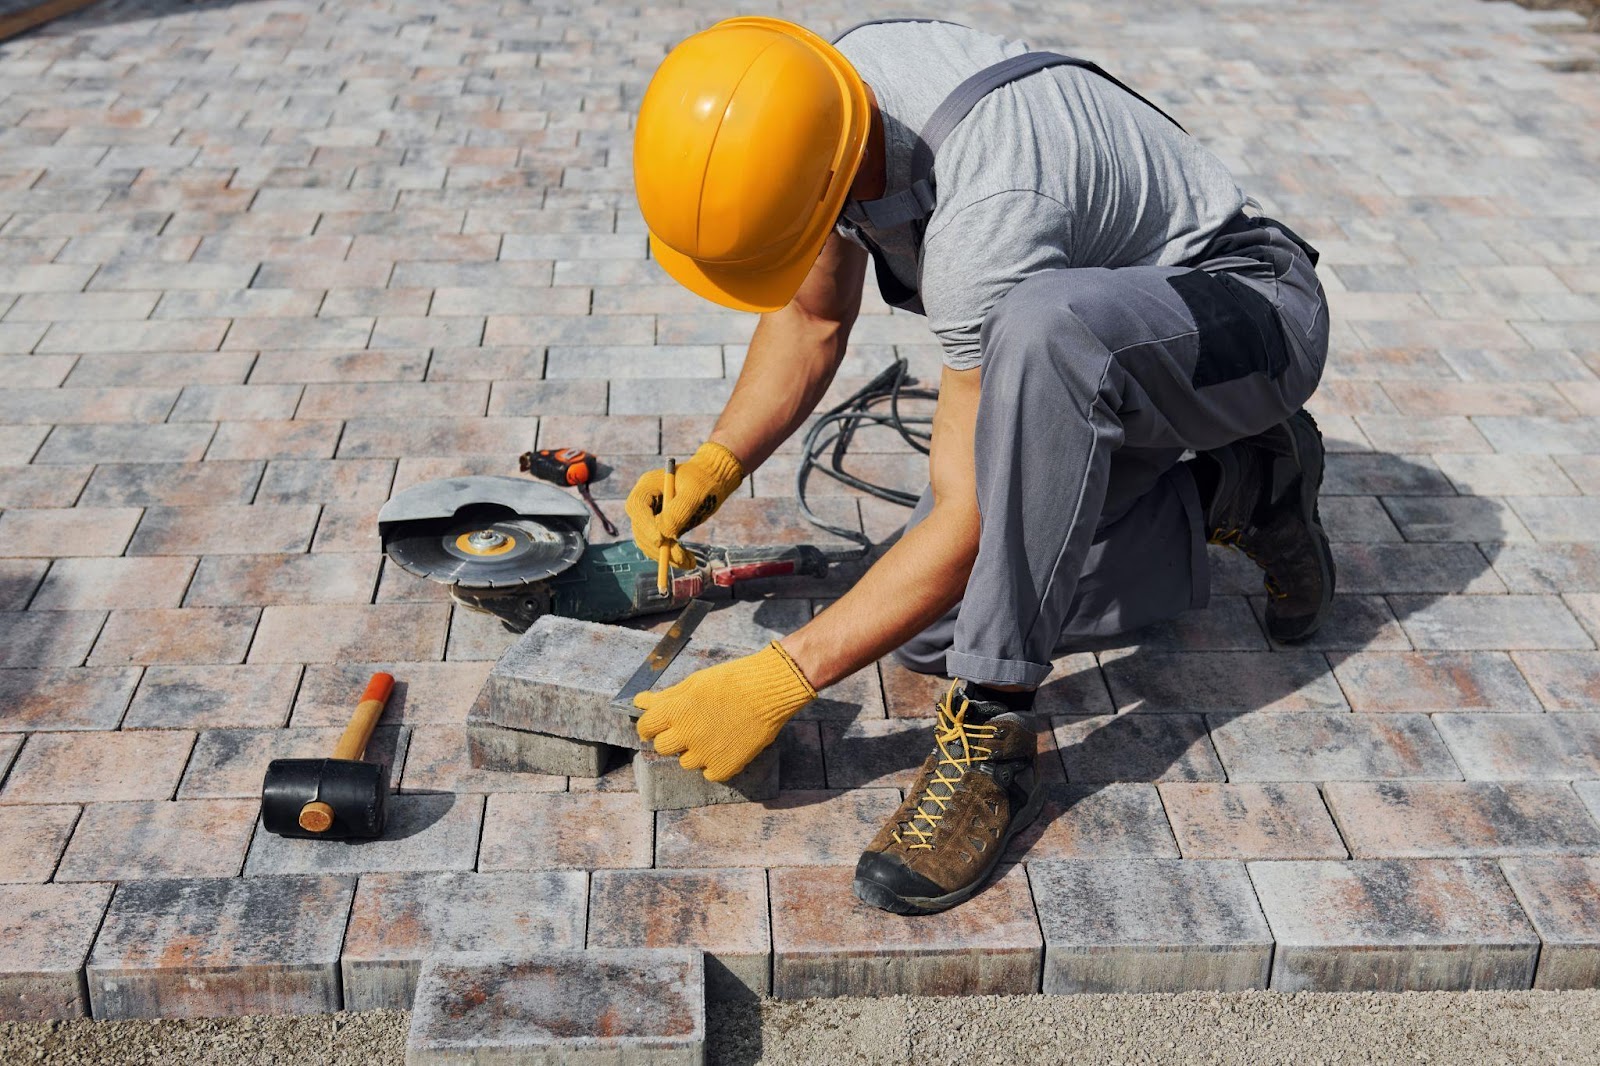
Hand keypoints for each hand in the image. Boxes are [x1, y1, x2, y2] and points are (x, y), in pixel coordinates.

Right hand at [626, 441, 745, 569]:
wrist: (714, 478)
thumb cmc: (705, 479)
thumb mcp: (696, 491)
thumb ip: (680, 510)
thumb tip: (665, 534)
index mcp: (648, 486)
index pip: (637, 507)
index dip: (645, 525)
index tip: (661, 540)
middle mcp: (646, 502)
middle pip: (641, 529)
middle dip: (658, 547)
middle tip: (680, 557)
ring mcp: (653, 516)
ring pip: (650, 542)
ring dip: (667, 557)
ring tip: (690, 562)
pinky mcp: (663, 528)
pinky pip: (662, 547)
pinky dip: (674, 557)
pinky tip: (690, 562)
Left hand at [635, 641, 815, 780]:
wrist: (768, 691)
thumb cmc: (731, 680)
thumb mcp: (694, 682)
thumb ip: (666, 697)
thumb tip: (640, 702)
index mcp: (676, 711)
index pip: (646, 727)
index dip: (650, 726)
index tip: (657, 725)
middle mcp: (687, 735)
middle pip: (662, 748)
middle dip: (670, 738)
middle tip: (688, 728)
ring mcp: (705, 753)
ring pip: (685, 762)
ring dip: (694, 751)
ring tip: (713, 733)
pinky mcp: (725, 766)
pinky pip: (709, 773)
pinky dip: (714, 763)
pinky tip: (725, 745)